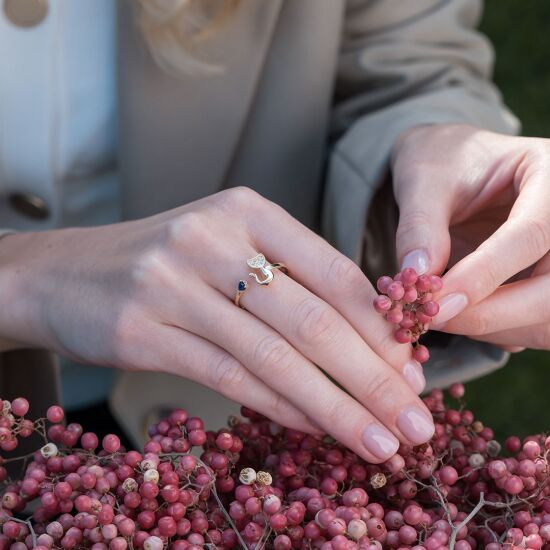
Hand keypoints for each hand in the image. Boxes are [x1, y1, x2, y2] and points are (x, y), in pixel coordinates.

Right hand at [0, 187, 433, 461]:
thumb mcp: (230, 251)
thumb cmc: (164, 263)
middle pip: (313, 319)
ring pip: (276, 356)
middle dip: (375, 378)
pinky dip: (282, 408)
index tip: (418, 371)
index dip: (381, 328)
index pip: (334, 272)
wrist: (64, 273)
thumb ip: (293, 285)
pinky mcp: (144, 329)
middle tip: (419, 422)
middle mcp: (214, 237)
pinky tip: (317, 429)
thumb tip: (371, 345)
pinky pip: (231, 377)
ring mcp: (175, 282)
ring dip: (336, 406)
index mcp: (248, 210)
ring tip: (381, 443)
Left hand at [391, 124, 549, 349]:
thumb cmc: (442, 163)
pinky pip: (539, 324)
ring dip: (496, 329)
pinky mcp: (549, 280)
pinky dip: (501, 332)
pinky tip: (463, 317)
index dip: (484, 275)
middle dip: (493, 314)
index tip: (437, 302)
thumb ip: (420, 227)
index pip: (532, 234)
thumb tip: (417, 280)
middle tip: (435, 319)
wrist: (455, 166)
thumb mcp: (423, 180)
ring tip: (442, 317)